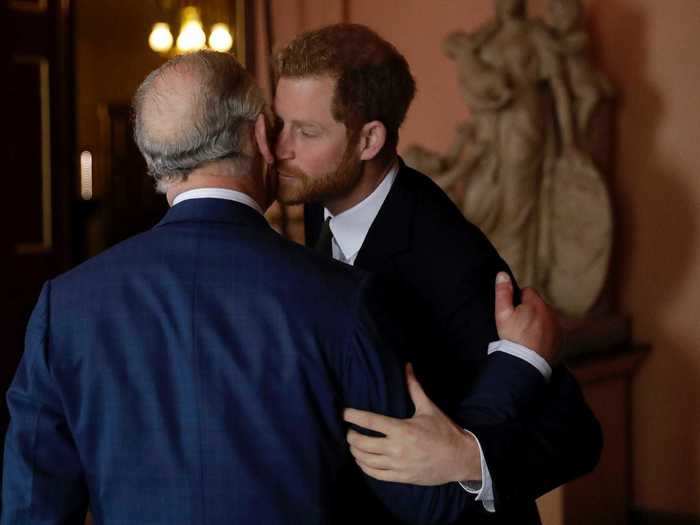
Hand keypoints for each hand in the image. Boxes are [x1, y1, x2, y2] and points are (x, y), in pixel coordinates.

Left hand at [343, 363, 480, 484]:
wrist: (460, 458)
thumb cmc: (444, 431)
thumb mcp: (428, 408)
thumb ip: (414, 388)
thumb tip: (407, 366)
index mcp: (401, 429)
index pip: (370, 421)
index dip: (353, 416)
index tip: (343, 412)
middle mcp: (396, 448)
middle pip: (362, 442)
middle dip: (351, 435)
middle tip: (349, 430)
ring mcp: (397, 465)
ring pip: (365, 459)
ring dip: (355, 451)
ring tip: (353, 444)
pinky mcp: (400, 477)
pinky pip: (375, 474)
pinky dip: (364, 467)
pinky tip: (362, 460)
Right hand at [494, 272, 559, 363]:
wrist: (526, 363)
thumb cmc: (513, 338)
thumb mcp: (502, 314)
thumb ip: (503, 292)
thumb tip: (502, 274)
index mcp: (536, 304)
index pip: (528, 291)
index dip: (518, 300)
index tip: (513, 312)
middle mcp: (550, 312)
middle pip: (538, 304)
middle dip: (529, 310)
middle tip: (517, 325)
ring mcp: (557, 326)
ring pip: (545, 317)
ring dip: (537, 321)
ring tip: (526, 335)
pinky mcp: (560, 339)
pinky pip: (551, 330)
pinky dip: (544, 333)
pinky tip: (534, 343)